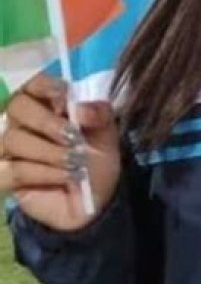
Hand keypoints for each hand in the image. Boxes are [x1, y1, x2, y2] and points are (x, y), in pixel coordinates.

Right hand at [0, 75, 121, 231]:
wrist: (96, 199)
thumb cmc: (97, 160)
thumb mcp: (107, 134)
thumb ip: (99, 114)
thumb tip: (81, 109)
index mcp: (47, 104)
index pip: (33, 83)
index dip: (45, 87)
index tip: (64, 98)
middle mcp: (23, 123)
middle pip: (17, 107)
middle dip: (47, 122)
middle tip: (72, 137)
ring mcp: (11, 150)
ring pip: (14, 139)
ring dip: (50, 152)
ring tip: (75, 163)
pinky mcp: (5, 177)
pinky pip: (12, 170)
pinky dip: (42, 174)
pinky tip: (64, 177)